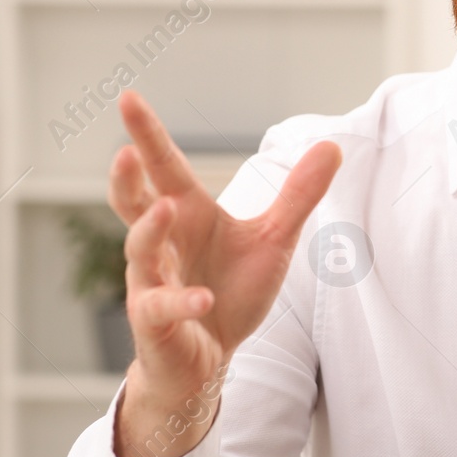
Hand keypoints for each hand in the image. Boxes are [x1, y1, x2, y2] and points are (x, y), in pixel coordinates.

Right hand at [108, 90, 340, 456]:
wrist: (209, 359)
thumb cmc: (230, 291)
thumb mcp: (273, 239)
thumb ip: (298, 195)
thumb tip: (331, 146)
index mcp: (187, 214)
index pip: (164, 166)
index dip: (148, 133)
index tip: (128, 97)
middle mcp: (161, 242)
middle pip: (135, 202)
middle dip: (126, 177)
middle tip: (124, 150)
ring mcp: (152, 281)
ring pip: (140, 250)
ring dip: (150, 230)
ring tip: (166, 208)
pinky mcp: (155, 321)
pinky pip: (162, 307)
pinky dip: (182, 301)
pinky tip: (203, 298)